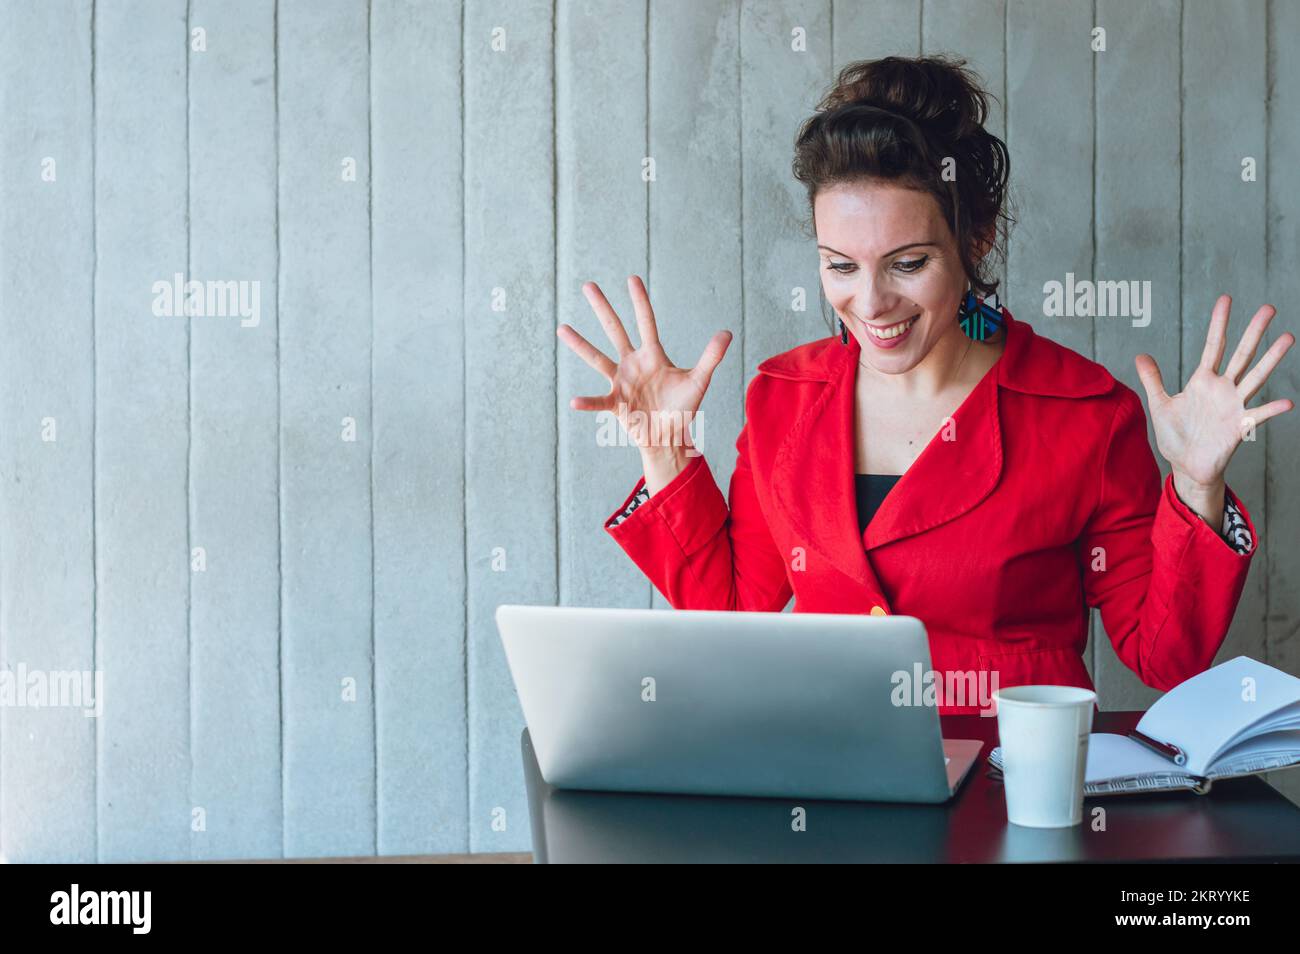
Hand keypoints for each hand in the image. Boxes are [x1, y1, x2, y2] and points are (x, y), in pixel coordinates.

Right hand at [558, 275, 731, 454]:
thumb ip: (710, 357)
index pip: (646, 322)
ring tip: (562, 328)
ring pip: (597, 358)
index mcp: (653, 355)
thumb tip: (728, 333)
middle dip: (603, 308)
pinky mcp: (616, 403)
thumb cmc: (682, 408)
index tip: (632, 278)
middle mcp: (633, 363)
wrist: (670, 436)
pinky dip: (587, 402)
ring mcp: (621, 382)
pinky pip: (599, 401)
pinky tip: (574, 401)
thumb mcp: (698, 381)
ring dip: (580, 345)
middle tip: (588, 285)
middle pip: (615, 330)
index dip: (640, 301)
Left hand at [1134, 295, 1293, 520]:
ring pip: (1255, 377)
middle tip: (1269, 308)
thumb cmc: (1175, 436)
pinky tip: (1287, 402)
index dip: (1218, 323)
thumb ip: (1152, 379)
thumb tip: (1140, 355)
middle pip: (1241, 354)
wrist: (1186, 466)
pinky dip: (1271, 410)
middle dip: (1254, 332)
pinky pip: (1257, 416)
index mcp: (1202, 381)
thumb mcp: (1159, 403)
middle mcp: (1222, 389)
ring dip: (1271, 359)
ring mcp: (1233, 406)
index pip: (1213, 345)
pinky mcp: (1238, 427)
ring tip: (1288, 337)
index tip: (1226, 299)